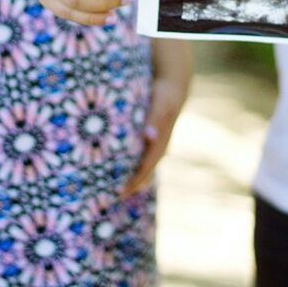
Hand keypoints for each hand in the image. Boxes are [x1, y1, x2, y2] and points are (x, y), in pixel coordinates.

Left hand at [121, 78, 189, 196]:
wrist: (174, 87)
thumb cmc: (164, 95)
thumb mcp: (160, 104)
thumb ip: (154, 119)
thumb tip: (149, 136)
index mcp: (160, 143)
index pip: (146, 168)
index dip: (134, 181)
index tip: (120, 192)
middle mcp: (160, 148)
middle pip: (146, 173)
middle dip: (132, 185)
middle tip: (112, 199)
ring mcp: (157, 145)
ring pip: (145, 168)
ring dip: (133, 179)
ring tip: (116, 190)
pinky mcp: (153, 140)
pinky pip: (143, 158)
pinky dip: (134, 167)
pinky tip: (122, 169)